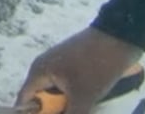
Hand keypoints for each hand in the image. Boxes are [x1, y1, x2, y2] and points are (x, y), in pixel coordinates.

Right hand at [13, 27, 142, 113]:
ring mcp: (60, 65)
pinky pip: (66, 88)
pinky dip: (72, 99)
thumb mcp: (83, 97)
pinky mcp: (74, 66)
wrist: (120, 38)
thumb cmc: (95, 67)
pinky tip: (84, 106)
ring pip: (56, 94)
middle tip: (69, 113)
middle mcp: (45, 68)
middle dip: (52, 110)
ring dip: (65, 106)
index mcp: (39, 72)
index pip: (24, 101)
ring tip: (78, 111)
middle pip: (41, 98)